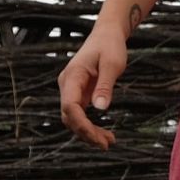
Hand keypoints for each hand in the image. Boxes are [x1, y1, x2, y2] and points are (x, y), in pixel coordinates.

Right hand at [58, 21, 128, 148]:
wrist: (107, 35)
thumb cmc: (110, 46)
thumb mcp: (112, 63)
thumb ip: (106, 85)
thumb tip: (100, 108)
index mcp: (72, 76)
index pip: (69, 106)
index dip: (80, 124)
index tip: (95, 137)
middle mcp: (67, 85)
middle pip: (69, 116)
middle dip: (85, 133)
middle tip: (106, 144)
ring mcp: (71, 90)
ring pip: (73, 118)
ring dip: (88, 132)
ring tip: (108, 142)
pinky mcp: (78, 94)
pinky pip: (80, 114)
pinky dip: (90, 126)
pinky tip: (104, 134)